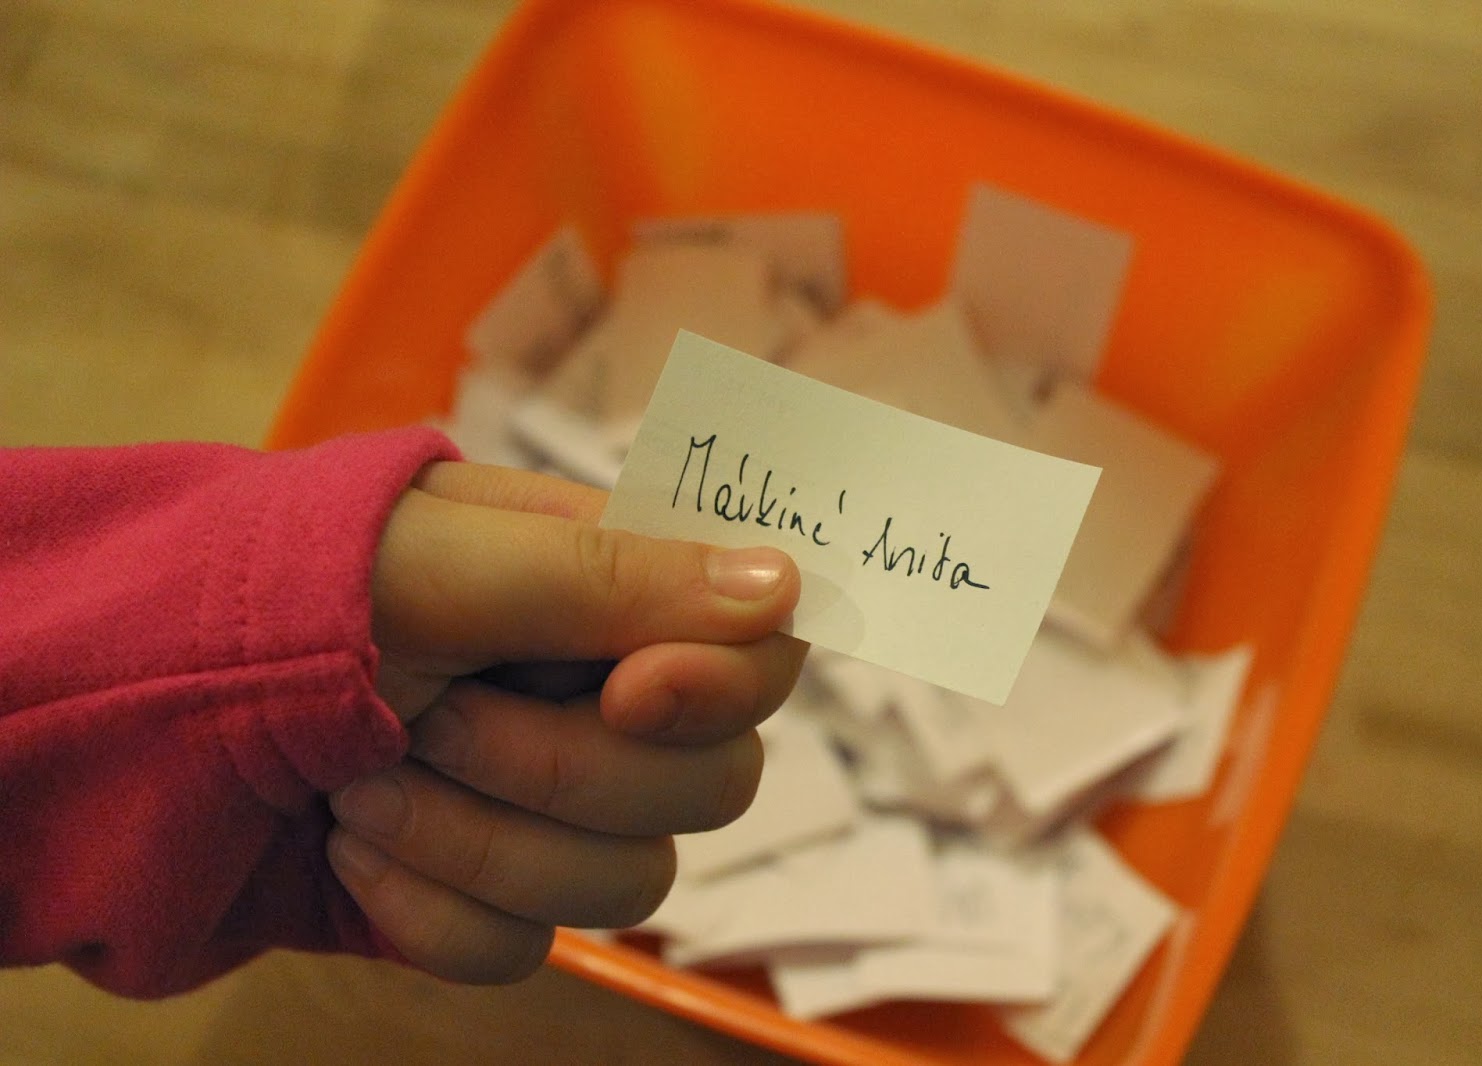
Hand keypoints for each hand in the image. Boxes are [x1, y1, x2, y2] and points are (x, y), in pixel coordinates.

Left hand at [326, 461, 806, 983]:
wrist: (125, 722)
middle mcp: (594, 700)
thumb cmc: (281, 595)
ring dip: (477, 839)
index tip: (627, 694)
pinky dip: (429, 908)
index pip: (758, 654)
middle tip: (435, 717)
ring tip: (362, 782)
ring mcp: (543, 810)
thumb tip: (791, 587)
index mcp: (605, 592)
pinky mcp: (481, 899)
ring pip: (625, 884)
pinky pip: (526, 948)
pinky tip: (351, 849)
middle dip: (558, 770)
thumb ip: (618, 575)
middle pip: (709, 786)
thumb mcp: (446, 561)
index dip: (717, 689)